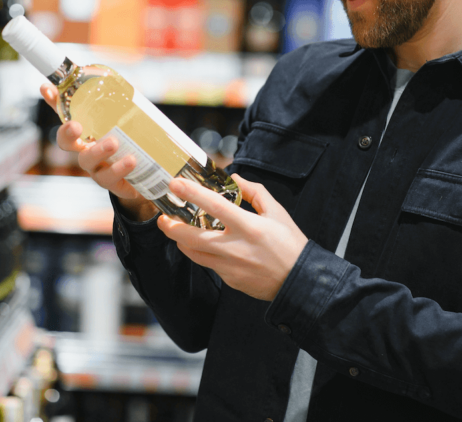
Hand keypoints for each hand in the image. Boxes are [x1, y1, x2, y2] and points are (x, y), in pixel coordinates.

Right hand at [45, 83, 159, 221]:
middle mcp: (86, 148)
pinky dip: (119, 168)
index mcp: (88, 130)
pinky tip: (131, 160)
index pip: (66, 113)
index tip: (46, 89)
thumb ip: (125, 106)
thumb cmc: (133, 144)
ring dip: (98, 151)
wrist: (148, 176)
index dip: (54, 101)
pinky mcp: (110, 181)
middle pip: (66, 141)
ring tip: (113, 143)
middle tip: (76, 126)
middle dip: (66, 132)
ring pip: (87, 160)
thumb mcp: (130, 122)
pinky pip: (109, 177)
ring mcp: (96, 166)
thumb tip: (126, 85)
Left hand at [157, 173, 308, 301]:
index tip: (175, 184)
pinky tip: (199, 245)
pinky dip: (200, 253)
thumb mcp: (277, 212)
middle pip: (192, 237)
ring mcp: (230, 267)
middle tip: (162, 217)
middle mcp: (236, 248)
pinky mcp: (229, 280)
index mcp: (250, 227)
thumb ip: (255, 192)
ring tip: (175, 230)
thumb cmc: (290, 245)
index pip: (215, 206)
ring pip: (193, 254)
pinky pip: (207, 264)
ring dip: (181, 241)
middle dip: (170, 227)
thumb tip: (235, 179)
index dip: (192, 194)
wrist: (299, 282)